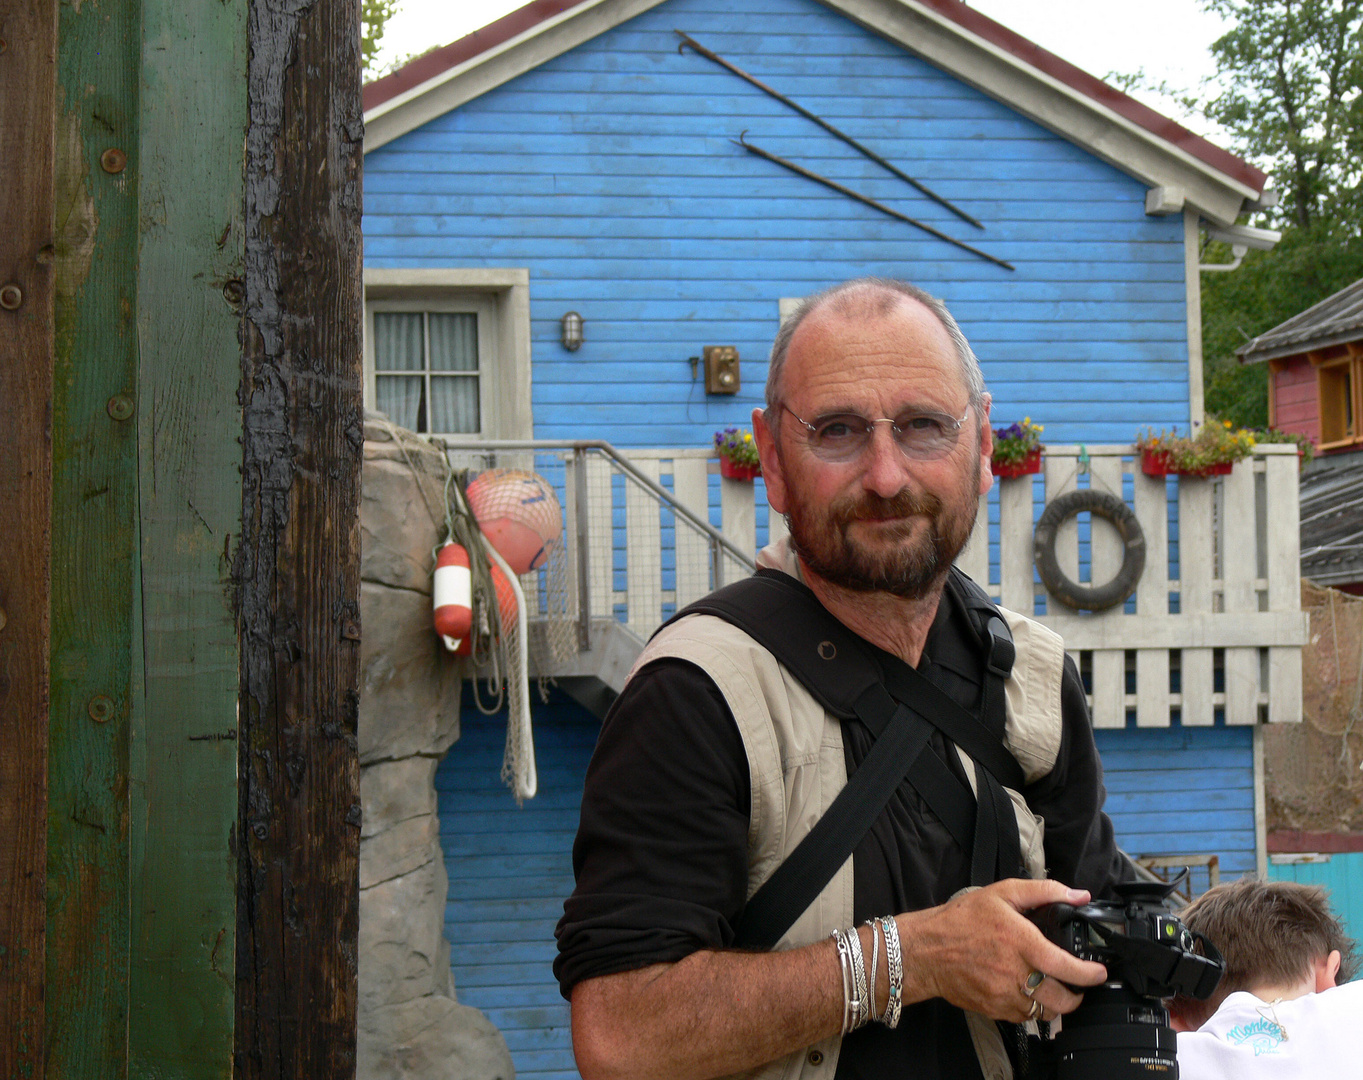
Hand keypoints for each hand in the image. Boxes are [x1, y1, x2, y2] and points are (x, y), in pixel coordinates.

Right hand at [895, 879, 1107, 1022]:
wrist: (926, 950)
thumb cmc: (961, 920)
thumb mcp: (1002, 893)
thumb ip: (1043, 891)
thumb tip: (1077, 895)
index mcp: (1020, 942)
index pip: (1065, 966)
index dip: (1089, 974)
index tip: (1098, 973)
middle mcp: (1014, 972)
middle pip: (1060, 1000)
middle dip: (1077, 997)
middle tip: (1078, 987)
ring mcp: (1003, 995)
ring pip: (1043, 1013)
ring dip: (1054, 1004)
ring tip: (1052, 991)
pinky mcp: (993, 1009)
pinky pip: (1022, 1018)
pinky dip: (1030, 1009)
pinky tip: (1026, 993)